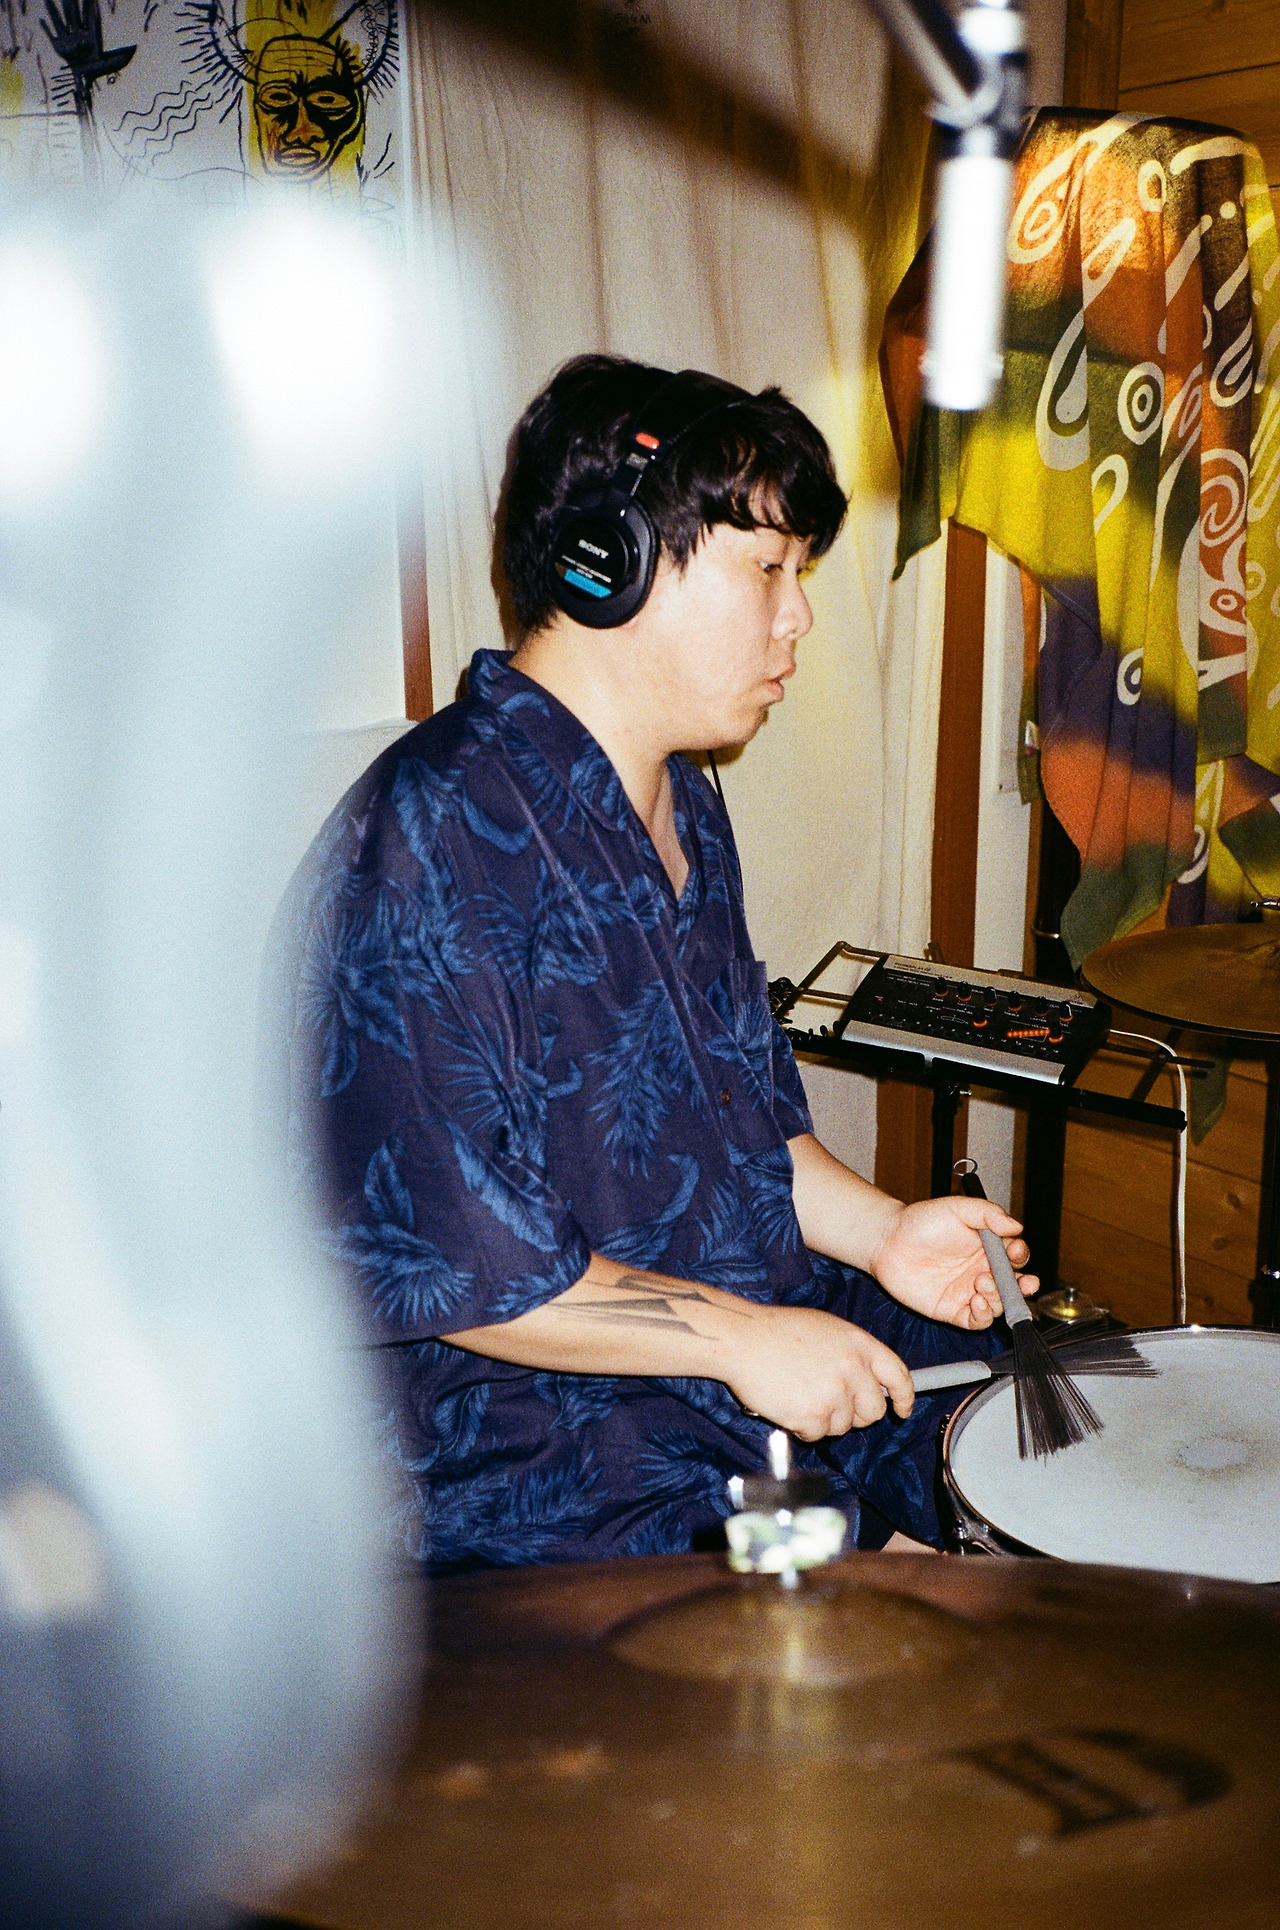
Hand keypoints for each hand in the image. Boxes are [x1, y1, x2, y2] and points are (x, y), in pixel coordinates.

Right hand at [724, 1303, 913, 1440]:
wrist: (743, 1339)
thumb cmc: (777, 1332)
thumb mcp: (826, 1328)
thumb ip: (852, 1353)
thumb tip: (867, 1380)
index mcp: (859, 1344)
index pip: (899, 1375)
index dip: (904, 1397)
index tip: (901, 1409)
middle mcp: (853, 1369)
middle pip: (873, 1410)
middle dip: (857, 1415)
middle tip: (832, 1407)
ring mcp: (834, 1394)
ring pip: (843, 1426)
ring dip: (823, 1419)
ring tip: (799, 1395)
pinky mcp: (814, 1415)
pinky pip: (817, 1435)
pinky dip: (803, 1427)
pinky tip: (787, 1405)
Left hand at [868, 1195, 1036, 1328]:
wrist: (888, 1241)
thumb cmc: (921, 1221)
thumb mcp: (957, 1208)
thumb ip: (988, 1214)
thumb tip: (1016, 1226)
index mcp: (988, 1247)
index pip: (1015, 1256)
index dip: (1020, 1256)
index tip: (1015, 1251)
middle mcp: (982, 1270)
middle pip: (1014, 1285)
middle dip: (1023, 1286)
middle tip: (1022, 1282)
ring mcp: (968, 1292)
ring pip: (999, 1304)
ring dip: (999, 1298)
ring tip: (981, 1283)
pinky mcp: (953, 1310)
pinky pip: (977, 1321)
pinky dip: (983, 1316)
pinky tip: (977, 1302)